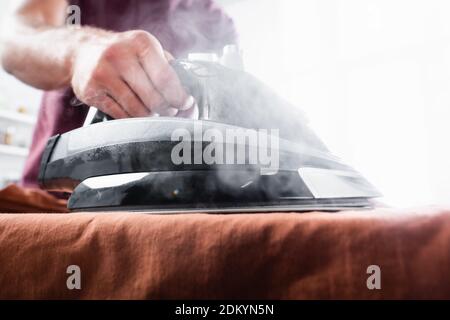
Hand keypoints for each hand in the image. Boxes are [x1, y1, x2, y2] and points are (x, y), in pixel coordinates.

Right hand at [71, 30, 197, 118]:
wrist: (82, 52)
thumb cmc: (122, 53)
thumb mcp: (147, 50)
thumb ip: (168, 67)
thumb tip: (188, 93)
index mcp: (140, 43)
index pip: (166, 78)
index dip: (179, 96)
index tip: (185, 104)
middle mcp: (119, 55)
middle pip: (153, 97)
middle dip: (166, 109)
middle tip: (170, 111)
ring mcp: (102, 73)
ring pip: (137, 109)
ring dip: (150, 115)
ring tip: (153, 111)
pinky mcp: (91, 91)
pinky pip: (121, 115)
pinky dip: (132, 118)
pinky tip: (135, 112)